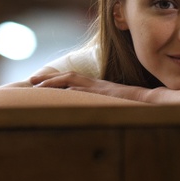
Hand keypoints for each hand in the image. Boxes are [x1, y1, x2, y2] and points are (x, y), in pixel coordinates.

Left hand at [30, 72, 152, 102]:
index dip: (54, 79)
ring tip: (38, 85)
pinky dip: (71, 90)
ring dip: (54, 82)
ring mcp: (99, 87)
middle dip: (48, 78)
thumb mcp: (110, 101)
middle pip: (68, 76)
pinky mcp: (104, 93)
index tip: (39, 82)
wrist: (148, 100)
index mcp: (95, 85)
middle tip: (31, 79)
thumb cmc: (131, 103)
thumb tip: (82, 105)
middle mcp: (95, 83)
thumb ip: (97, 100)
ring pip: (73, 80)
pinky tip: (60, 92)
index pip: (71, 78)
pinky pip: (85, 90)